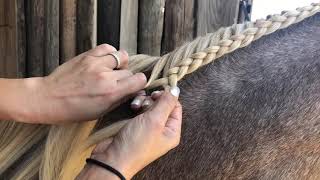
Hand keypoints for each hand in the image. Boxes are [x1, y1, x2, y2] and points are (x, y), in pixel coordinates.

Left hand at [20, 44, 146, 123]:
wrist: (48, 99)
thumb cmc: (73, 110)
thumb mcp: (100, 112)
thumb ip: (119, 99)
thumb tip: (133, 91)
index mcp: (111, 93)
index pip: (139, 80)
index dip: (138, 84)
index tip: (133, 87)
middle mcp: (106, 77)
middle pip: (130, 71)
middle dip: (127, 78)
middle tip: (117, 83)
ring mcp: (96, 64)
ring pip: (122, 56)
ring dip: (120, 64)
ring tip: (112, 71)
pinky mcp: (87, 56)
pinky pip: (108, 48)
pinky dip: (110, 53)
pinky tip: (105, 61)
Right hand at [77, 87, 181, 179]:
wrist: (112, 159)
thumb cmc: (136, 144)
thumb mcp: (155, 121)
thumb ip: (166, 103)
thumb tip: (176, 89)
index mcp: (172, 131)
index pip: (176, 107)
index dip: (167, 97)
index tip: (155, 93)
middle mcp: (162, 130)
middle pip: (163, 105)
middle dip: (153, 100)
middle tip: (145, 103)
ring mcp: (149, 128)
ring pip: (150, 106)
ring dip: (143, 102)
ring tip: (135, 107)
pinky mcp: (136, 126)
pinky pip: (140, 111)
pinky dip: (136, 106)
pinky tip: (132, 107)